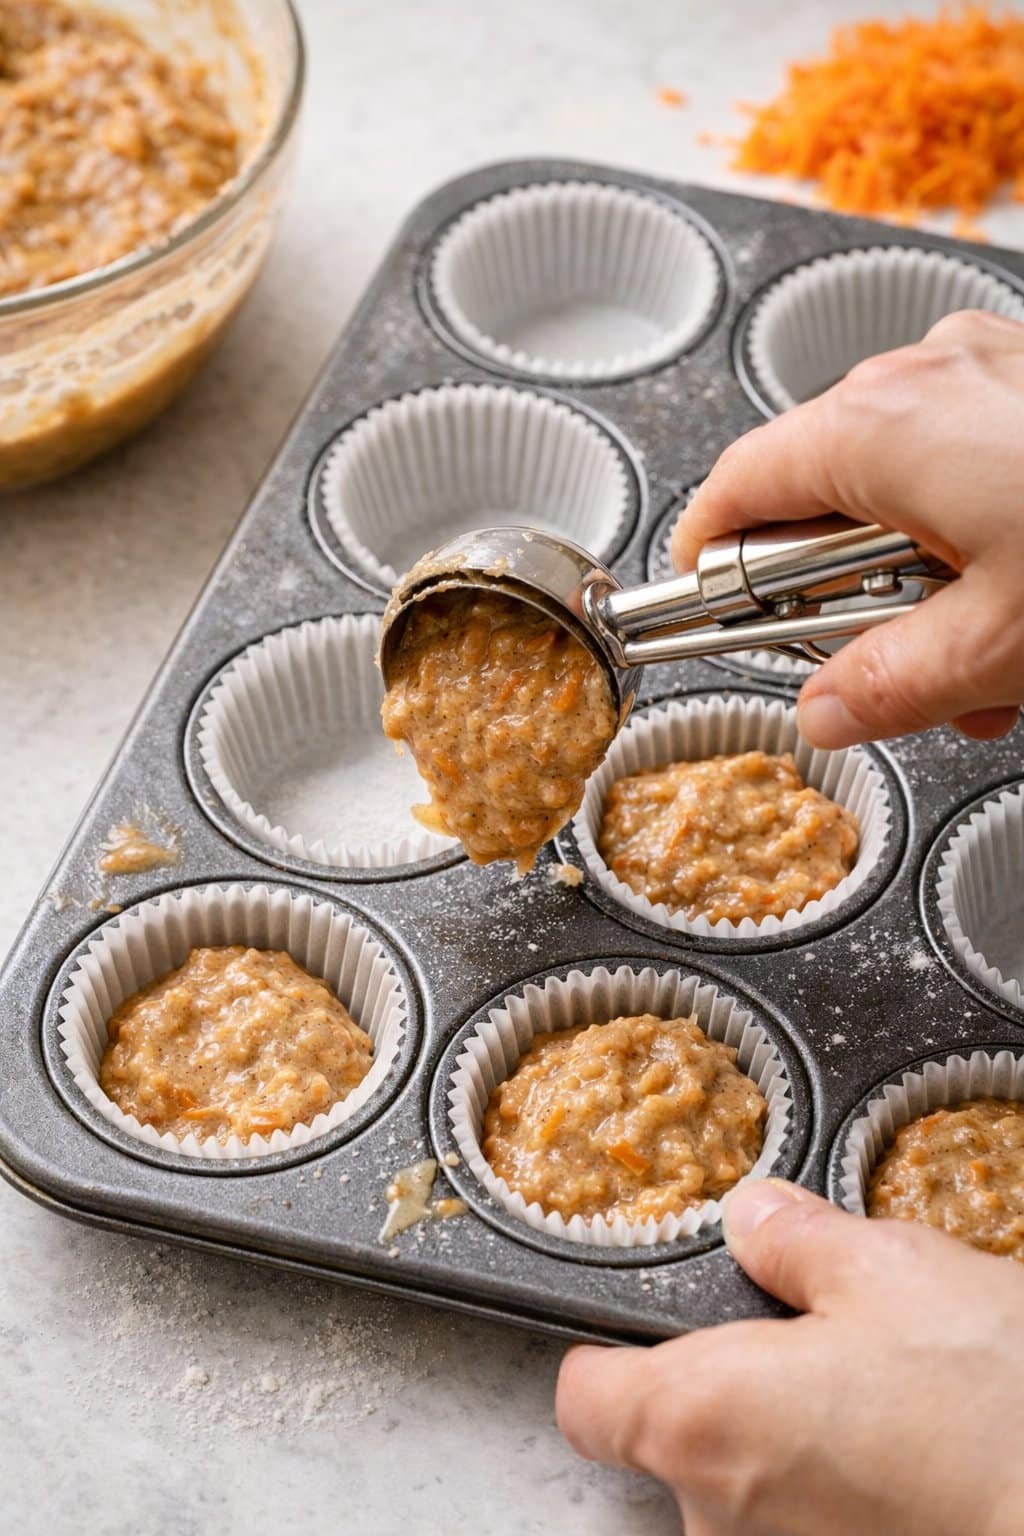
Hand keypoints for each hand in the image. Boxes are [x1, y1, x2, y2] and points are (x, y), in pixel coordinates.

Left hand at [557, 1179, 1023, 1535]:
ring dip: (793, 1446)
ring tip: (881, 1399)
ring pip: (750, 1493)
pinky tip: (907, 1455)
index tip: (648, 1326)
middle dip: (731, 1391)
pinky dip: (840, 1494)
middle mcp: (720, 1519)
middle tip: (810, 1344)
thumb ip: (794, 1242)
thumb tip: (755, 1219)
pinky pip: (811, 1527)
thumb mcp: (887, 1270)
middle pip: (675, 1446)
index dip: (609, 1354)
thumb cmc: (991, 1405)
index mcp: (701, 1420)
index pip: (587, 1400)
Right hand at [670, 310, 1023, 747]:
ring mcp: (987, 369)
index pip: (739, 488)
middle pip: (823, 496)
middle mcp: (926, 377)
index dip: (707, 561)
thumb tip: (826, 710)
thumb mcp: (1003, 643)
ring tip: (995, 659)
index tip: (702, 613)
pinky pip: (967, 462)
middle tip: (891, 671)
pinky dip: (979, 539)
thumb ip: (887, 686)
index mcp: (884, 427)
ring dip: (928, 585)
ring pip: (904, 491)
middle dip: (849, 600)